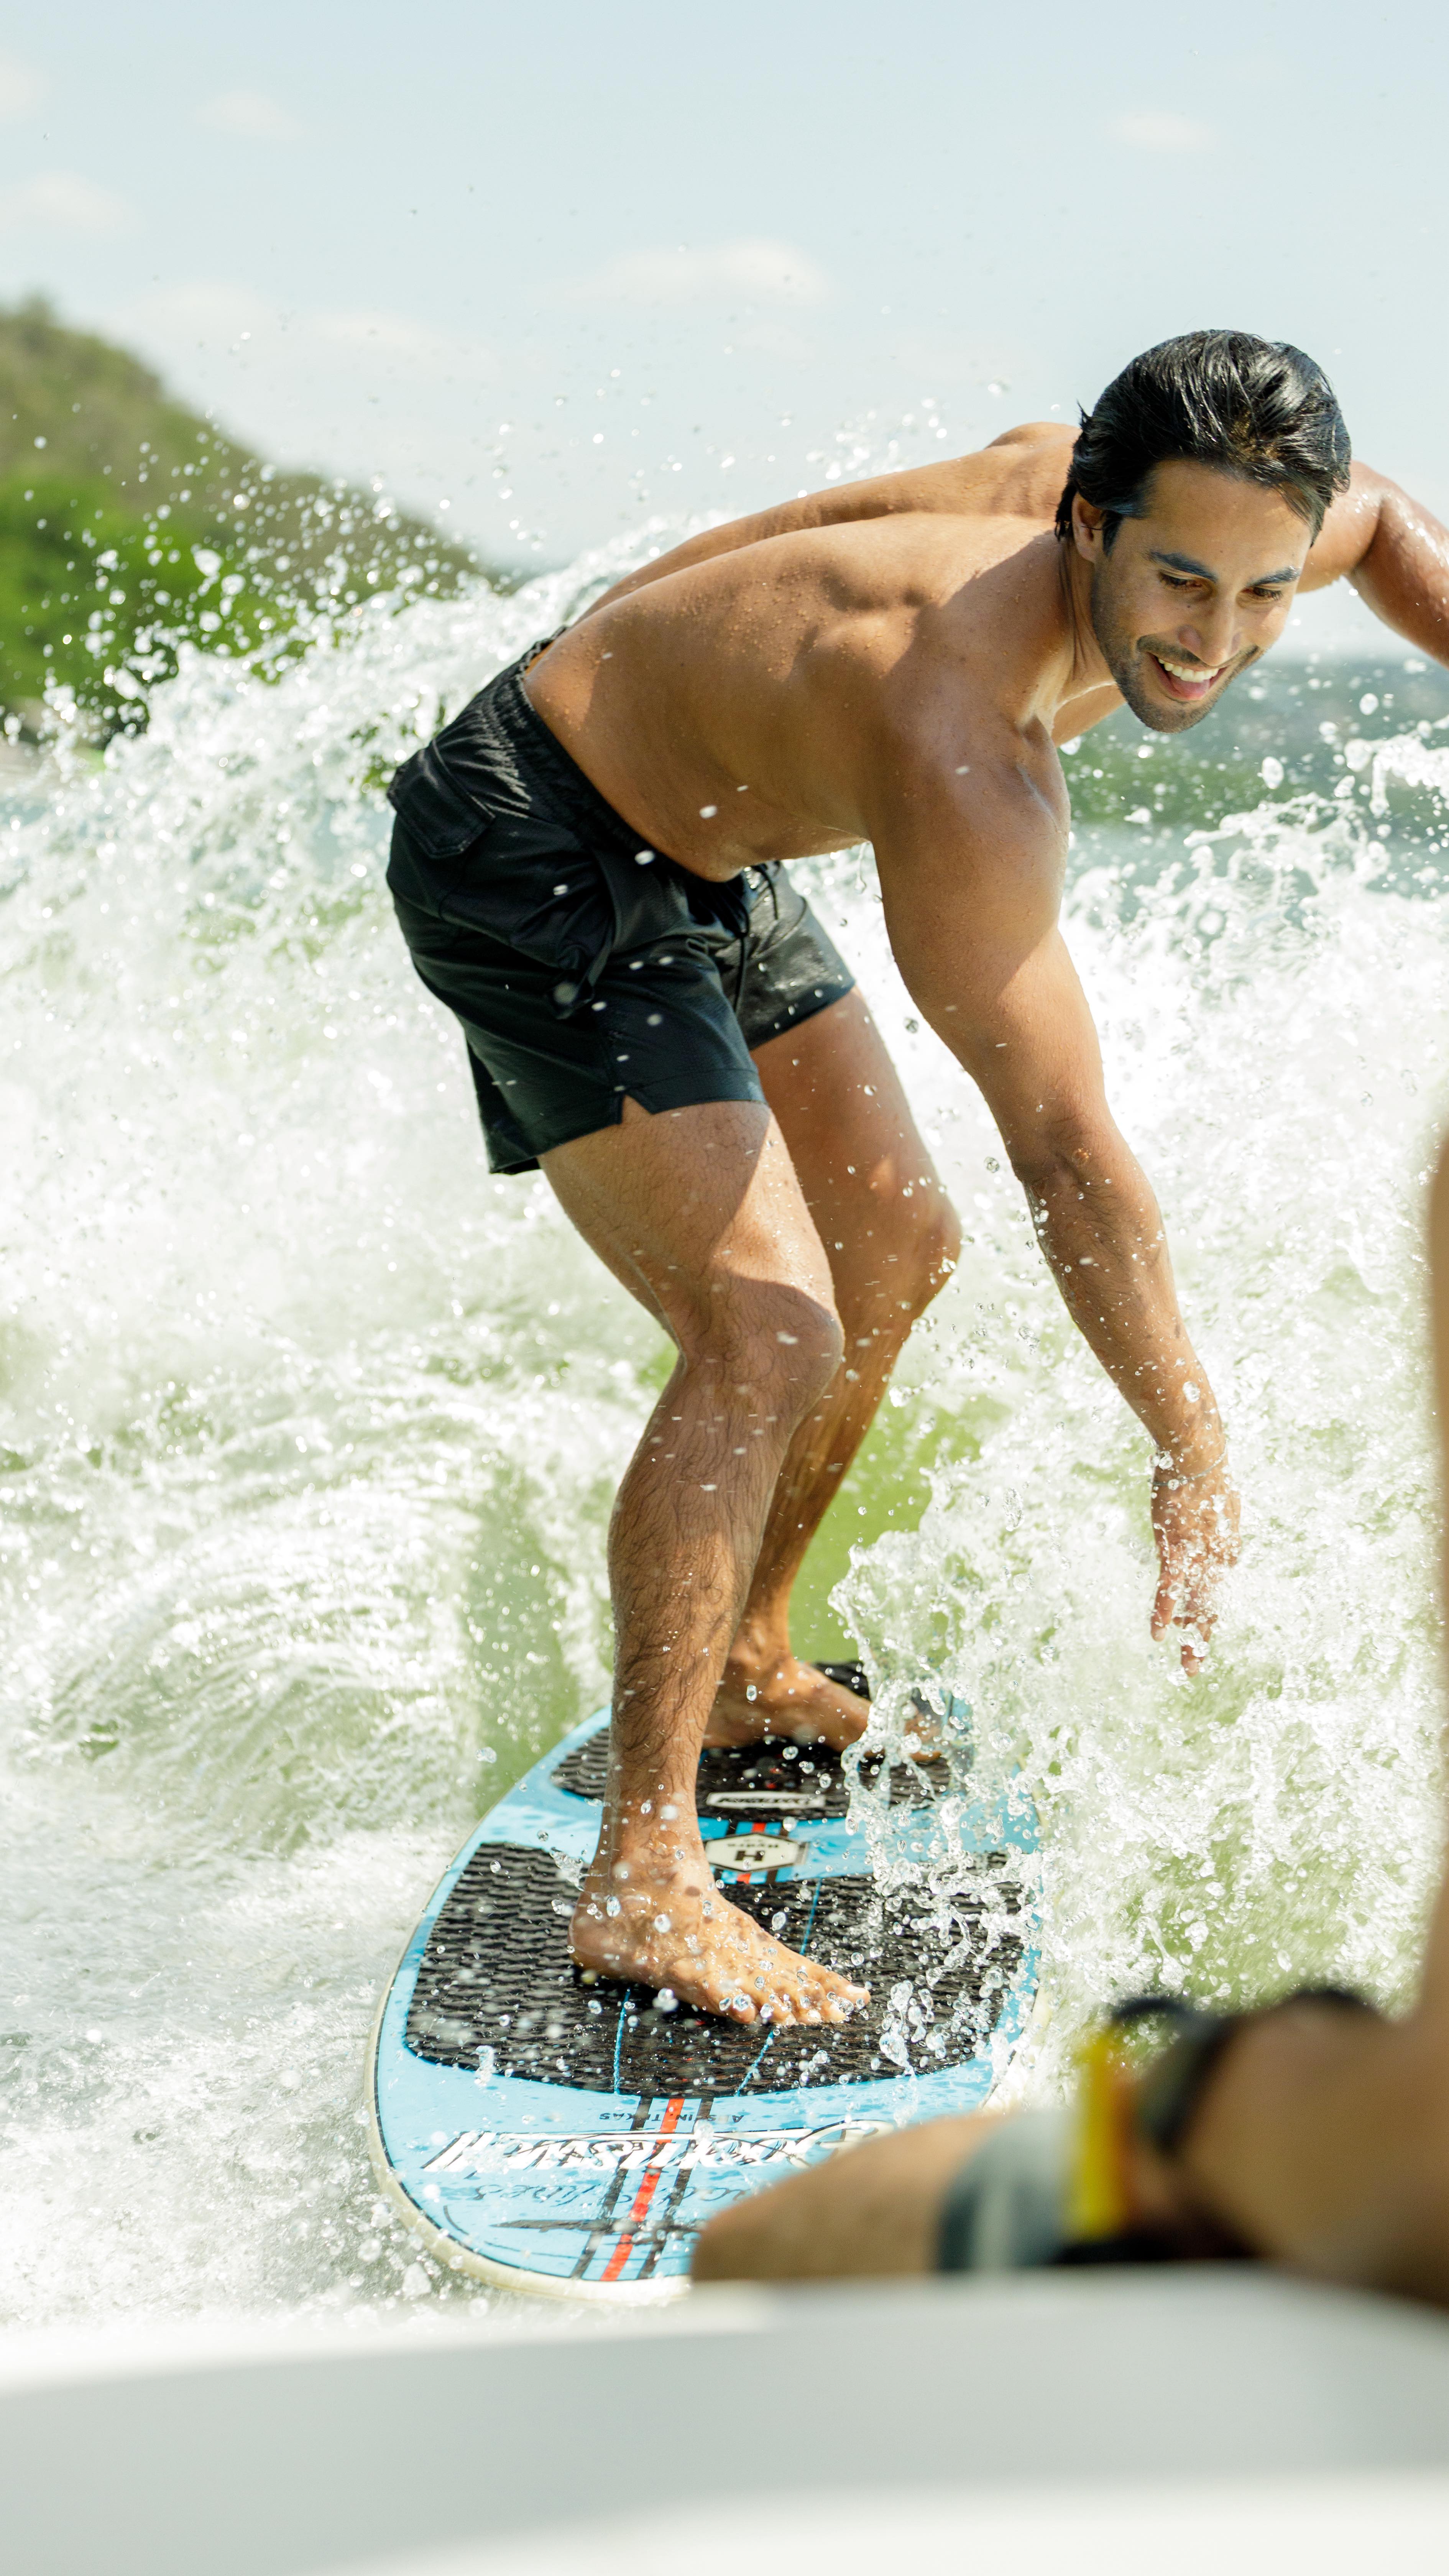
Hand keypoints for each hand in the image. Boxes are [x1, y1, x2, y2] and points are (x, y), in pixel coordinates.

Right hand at [1150, 1451, 1239, 1674]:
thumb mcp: (1215, 1490)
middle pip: (1211, 1604)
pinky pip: (1170, 1590)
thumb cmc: (1204, 1465)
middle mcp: (1217, 1557)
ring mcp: (1197, 1557)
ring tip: (1189, 1667)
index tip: (1194, 1612)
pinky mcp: (1176, 1552)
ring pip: (1196, 1606)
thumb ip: (1214, 1506)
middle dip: (1203, 1636)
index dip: (1208, 1599)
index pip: (1219, 1581)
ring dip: (1191, 1639)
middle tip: (1197, 1664)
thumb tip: (1212, 1499)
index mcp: (1226, 1543)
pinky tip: (1159, 1633)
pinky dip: (1164, 1612)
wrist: (1197, 1456)